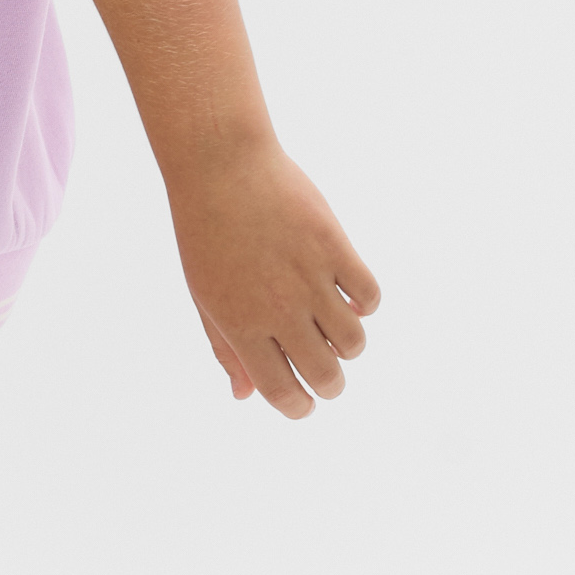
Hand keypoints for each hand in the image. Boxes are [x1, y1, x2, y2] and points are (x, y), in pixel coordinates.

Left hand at [167, 135, 379, 418]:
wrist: (221, 167)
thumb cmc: (206, 234)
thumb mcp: (204, 297)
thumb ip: (226, 350)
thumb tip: (244, 396)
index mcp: (241, 326)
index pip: (281, 391)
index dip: (298, 407)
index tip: (304, 405)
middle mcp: (279, 308)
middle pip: (326, 374)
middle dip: (331, 385)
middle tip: (328, 374)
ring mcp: (310, 278)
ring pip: (353, 341)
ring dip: (349, 346)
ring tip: (334, 330)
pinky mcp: (335, 247)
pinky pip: (369, 296)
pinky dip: (364, 304)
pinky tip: (348, 294)